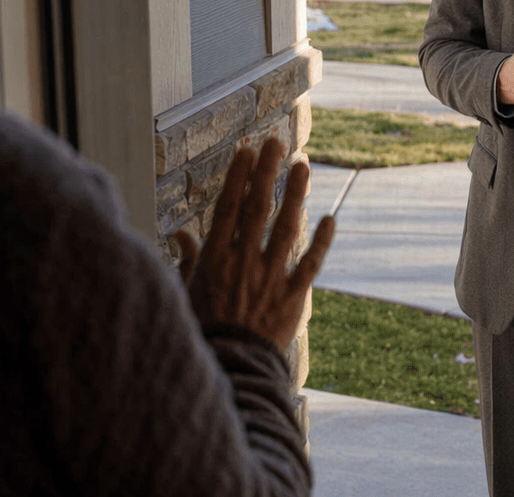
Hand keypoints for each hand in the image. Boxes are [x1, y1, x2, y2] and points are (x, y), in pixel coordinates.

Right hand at [174, 138, 335, 349]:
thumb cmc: (202, 332)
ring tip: (303, 165)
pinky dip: (323, 242)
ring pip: (286, 228)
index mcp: (215, 259)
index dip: (238, 175)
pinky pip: (310, 264)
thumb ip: (187, 261)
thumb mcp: (185, 294)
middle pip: (257, 207)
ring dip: (296, 194)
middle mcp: (243, 262)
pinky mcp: (292, 298)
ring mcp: (269, 278)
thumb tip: (181, 235)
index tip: (247, 150)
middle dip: (267, 171)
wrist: (229, 371)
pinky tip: (332, 218)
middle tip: (277, 142)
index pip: (228, 207)